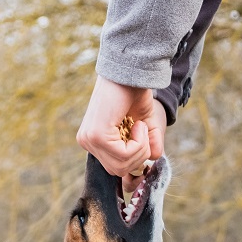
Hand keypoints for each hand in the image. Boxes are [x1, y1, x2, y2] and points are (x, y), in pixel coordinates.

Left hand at [77, 76, 166, 195]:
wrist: (131, 71)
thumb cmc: (134, 92)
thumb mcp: (145, 123)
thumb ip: (149, 144)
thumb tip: (155, 158)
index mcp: (94, 140)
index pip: (114, 168)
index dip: (134, 160)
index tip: (142, 138)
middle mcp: (87, 142)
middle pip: (118, 171)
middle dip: (139, 155)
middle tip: (142, 130)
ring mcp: (89, 139)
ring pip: (121, 165)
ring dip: (140, 147)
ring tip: (140, 125)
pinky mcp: (96, 135)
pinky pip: (124, 155)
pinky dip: (139, 142)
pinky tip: (137, 124)